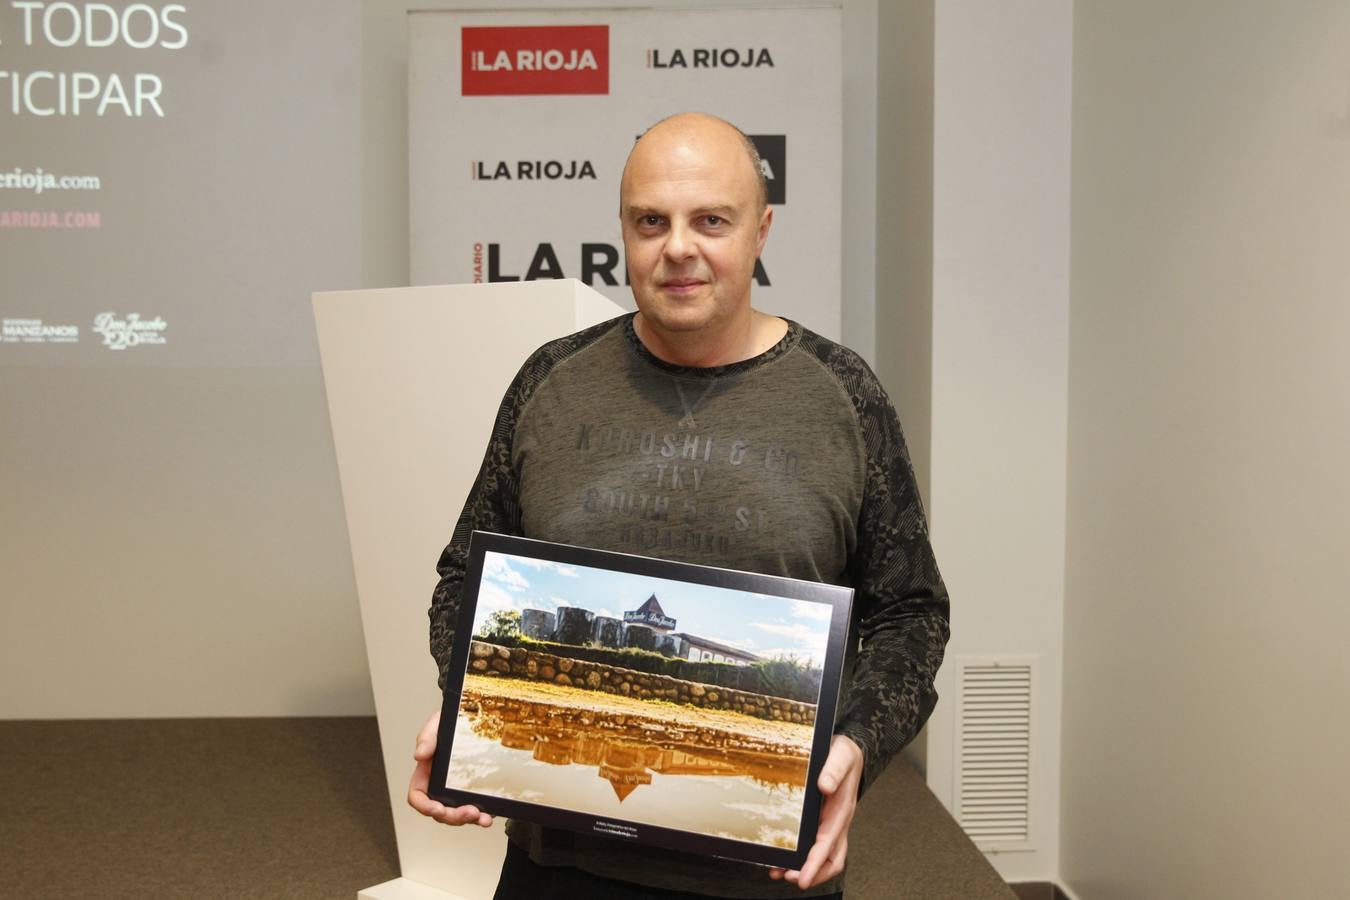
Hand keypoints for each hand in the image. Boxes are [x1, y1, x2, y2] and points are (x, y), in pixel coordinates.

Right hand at [406, 711, 493, 826]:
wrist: (476, 716)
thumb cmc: (451, 722)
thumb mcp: (436, 724)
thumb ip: (426, 737)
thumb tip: (419, 755)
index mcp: (426, 774)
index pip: (418, 797)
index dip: (425, 807)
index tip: (437, 809)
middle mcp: (440, 785)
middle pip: (440, 811)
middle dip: (453, 816)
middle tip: (469, 812)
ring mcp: (457, 790)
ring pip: (458, 814)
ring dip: (469, 819)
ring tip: (482, 817)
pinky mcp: (474, 791)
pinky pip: (476, 809)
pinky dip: (482, 815)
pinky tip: (490, 815)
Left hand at [769, 734, 862, 889]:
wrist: (849, 751)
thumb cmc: (846, 755)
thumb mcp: (841, 756)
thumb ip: (833, 770)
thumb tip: (825, 785)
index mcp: (842, 811)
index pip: (828, 844)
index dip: (815, 863)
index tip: (802, 878)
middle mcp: (837, 822)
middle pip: (831, 859)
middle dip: (812, 873)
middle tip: (790, 878)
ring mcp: (830, 824)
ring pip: (822, 856)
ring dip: (803, 867)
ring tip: (779, 872)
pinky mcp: (821, 821)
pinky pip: (813, 843)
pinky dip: (799, 854)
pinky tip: (782, 856)